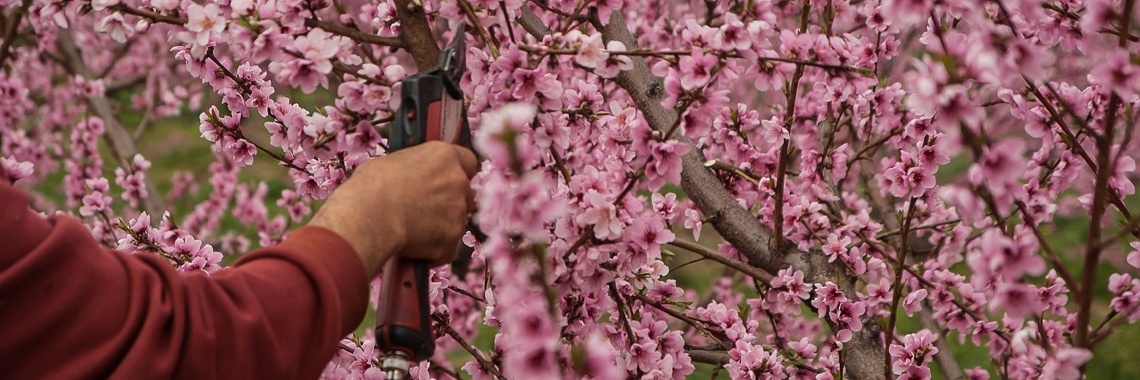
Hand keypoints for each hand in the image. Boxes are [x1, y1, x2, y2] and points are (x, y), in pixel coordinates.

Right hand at [308, 141, 477, 276]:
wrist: (368, 216)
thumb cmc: (371, 186)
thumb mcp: (394, 163)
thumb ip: (416, 170)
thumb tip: (411, 178)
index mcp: (445, 156)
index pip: (469, 162)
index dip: (459, 172)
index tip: (447, 180)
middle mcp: (458, 182)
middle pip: (466, 193)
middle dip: (451, 202)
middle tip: (427, 209)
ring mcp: (458, 212)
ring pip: (458, 222)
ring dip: (443, 226)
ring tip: (414, 229)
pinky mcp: (451, 240)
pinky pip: (447, 247)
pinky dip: (435, 250)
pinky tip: (414, 246)